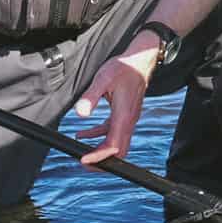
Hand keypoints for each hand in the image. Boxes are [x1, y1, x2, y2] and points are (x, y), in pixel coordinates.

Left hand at [74, 35, 161, 164]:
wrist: (141, 60)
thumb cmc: (125, 67)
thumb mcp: (103, 79)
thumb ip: (91, 97)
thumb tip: (80, 113)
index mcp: (124, 116)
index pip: (113, 146)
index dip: (99, 156)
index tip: (83, 160)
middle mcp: (129, 121)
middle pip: (118, 151)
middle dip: (101, 161)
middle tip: (83, 163)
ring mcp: (128, 119)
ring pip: (116, 144)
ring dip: (100, 150)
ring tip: (81, 152)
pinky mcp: (125, 115)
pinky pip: (113, 133)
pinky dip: (99, 137)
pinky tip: (83, 134)